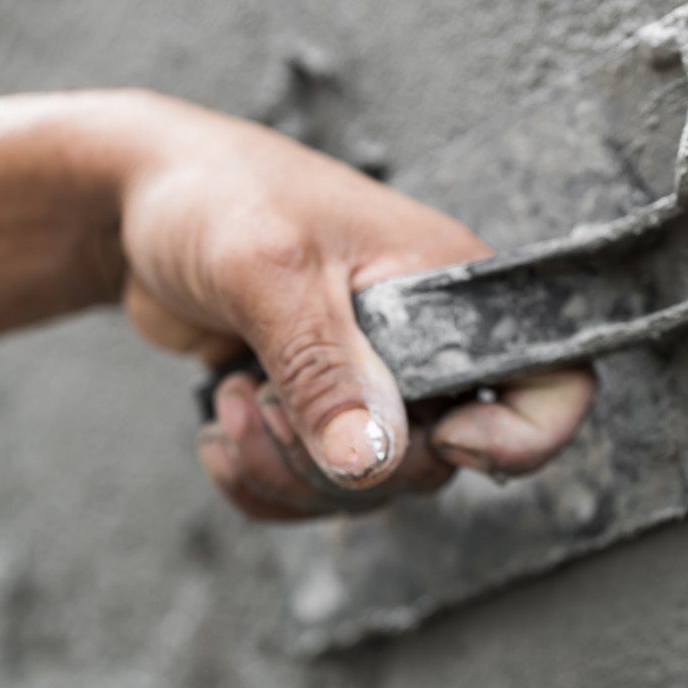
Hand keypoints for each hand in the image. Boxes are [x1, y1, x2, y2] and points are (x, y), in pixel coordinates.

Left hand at [110, 93, 594, 519]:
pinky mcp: (318, 409)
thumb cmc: (216, 195)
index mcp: (453, 290)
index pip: (552, 383)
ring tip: (235, 400)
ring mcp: (373, 381)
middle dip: (343, 462)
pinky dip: (262, 482)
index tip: (436, 436)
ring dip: (287, 470)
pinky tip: (221, 427)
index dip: (520, 437)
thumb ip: (325, 368)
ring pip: (371, 487)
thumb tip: (372, 462)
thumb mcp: (270, 270)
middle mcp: (429, 342)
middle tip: (269, 402)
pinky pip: (317, 491)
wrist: (135, 200)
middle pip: (438, 462)